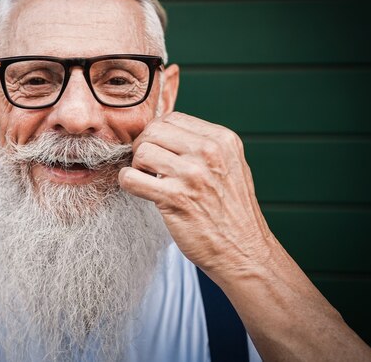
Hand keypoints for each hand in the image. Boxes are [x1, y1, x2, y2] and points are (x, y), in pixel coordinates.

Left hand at [119, 112, 272, 277]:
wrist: (243, 252)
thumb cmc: (230, 211)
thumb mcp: (228, 165)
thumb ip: (202, 145)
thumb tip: (162, 132)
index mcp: (222, 139)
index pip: (173, 118)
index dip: (158, 134)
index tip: (159, 152)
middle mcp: (209, 152)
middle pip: (154, 130)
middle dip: (144, 146)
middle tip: (148, 166)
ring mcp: (192, 175)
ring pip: (142, 151)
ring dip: (137, 166)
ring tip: (149, 180)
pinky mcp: (175, 199)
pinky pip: (131, 178)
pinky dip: (127, 182)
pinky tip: (139, 190)